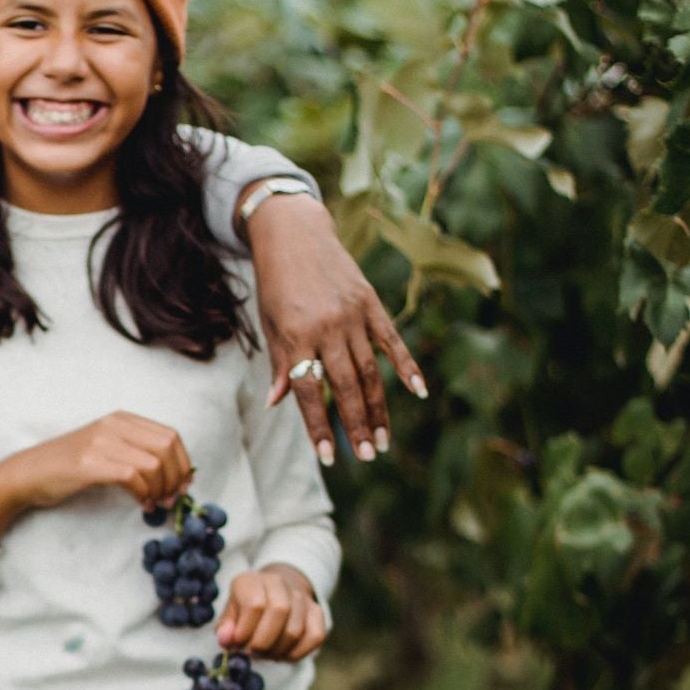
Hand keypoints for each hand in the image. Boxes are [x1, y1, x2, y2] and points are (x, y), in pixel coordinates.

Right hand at [0, 413, 191, 552]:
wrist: (29, 473)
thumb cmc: (70, 466)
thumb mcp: (107, 449)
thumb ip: (137, 453)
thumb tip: (176, 475)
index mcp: (122, 419)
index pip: (170, 435)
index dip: (183, 463)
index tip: (182, 486)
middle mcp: (113, 425)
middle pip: (166, 447)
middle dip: (175, 478)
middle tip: (171, 499)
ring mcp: (100, 442)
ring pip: (153, 463)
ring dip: (160, 489)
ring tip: (155, 503)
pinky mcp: (89, 463)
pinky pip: (132, 476)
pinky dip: (143, 494)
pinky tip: (141, 504)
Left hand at [219, 565, 327, 663]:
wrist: (272, 595)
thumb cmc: (245, 610)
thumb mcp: (230, 615)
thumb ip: (226, 628)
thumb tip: (226, 640)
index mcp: (251, 581)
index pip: (254, 605)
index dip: (245, 632)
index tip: (237, 646)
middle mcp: (278, 583)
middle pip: (279, 612)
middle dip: (264, 642)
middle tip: (254, 653)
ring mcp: (300, 597)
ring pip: (295, 629)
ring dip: (278, 651)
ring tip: (266, 655)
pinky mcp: (317, 612)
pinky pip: (314, 637)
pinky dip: (298, 653)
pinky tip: (284, 655)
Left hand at [245, 194, 426, 467]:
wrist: (295, 234)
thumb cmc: (276, 284)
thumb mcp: (270, 324)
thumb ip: (280, 363)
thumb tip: (277, 402)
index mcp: (296, 335)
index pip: (309, 391)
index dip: (319, 426)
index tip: (329, 456)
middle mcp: (327, 328)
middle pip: (345, 386)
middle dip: (356, 424)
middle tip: (367, 455)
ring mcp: (353, 315)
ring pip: (370, 370)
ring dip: (378, 408)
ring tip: (383, 439)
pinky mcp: (371, 304)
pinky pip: (391, 341)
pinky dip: (406, 366)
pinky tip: (419, 390)